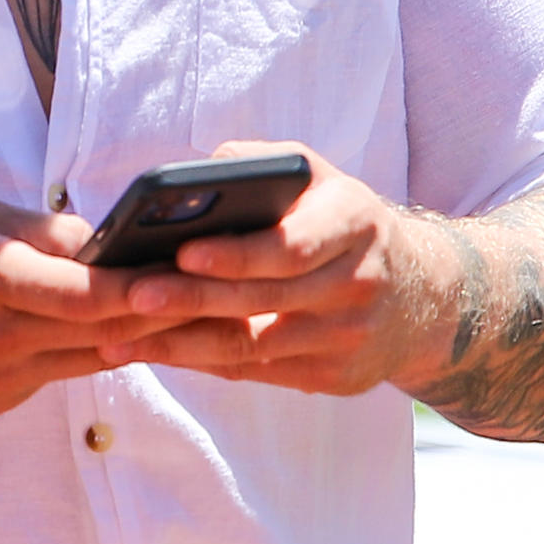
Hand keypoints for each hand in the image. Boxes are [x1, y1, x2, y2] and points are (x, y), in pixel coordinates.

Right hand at [0, 200, 200, 427]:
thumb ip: (41, 231)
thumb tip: (109, 239)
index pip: (75, 291)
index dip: (132, 290)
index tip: (182, 279)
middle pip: (100, 331)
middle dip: (166, 318)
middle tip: (230, 305)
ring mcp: (0, 377)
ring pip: (94, 359)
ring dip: (149, 342)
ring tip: (208, 324)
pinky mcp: (4, 403)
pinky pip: (68, 375)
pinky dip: (105, 355)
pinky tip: (145, 341)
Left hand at [109, 149, 460, 397]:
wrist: (423, 295)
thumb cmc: (344, 225)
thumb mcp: (323, 182)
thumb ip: (265, 166)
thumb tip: (200, 170)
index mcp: (355, 223)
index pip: (292, 246)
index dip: (237, 253)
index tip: (182, 251)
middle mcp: (359, 283)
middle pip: (265, 300)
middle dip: (193, 300)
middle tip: (131, 297)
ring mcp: (349, 338)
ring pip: (255, 348)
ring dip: (184, 344)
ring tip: (120, 336)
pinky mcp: (337, 378)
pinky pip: (260, 374)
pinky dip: (204, 365)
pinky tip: (156, 354)